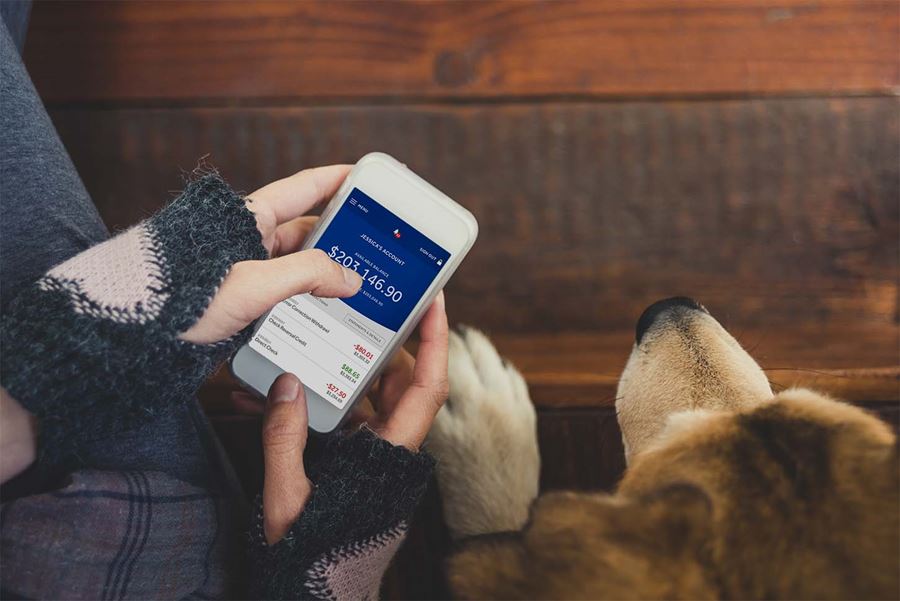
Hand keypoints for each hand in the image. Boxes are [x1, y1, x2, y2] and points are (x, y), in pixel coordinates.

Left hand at [182, 166, 362, 343]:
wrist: (131, 328)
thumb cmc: (178, 295)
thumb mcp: (251, 284)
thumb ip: (306, 275)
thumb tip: (349, 278)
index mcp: (251, 217)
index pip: (305, 188)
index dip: (337, 179)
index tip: (366, 176)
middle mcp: (248, 236)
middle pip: (307, 229)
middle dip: (341, 236)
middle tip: (376, 245)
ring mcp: (244, 265)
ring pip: (297, 263)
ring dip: (325, 273)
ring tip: (359, 284)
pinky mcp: (238, 294)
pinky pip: (283, 289)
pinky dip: (306, 296)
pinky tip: (325, 311)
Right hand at [260, 294, 447, 543]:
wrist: (315, 596)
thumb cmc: (312, 555)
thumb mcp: (289, 497)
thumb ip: (284, 439)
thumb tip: (286, 383)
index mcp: (391, 454)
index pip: (428, 388)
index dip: (436, 342)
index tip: (434, 301)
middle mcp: (391, 449)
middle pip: (397, 382)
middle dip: (376, 343)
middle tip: (355, 309)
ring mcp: (374, 454)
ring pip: (368, 397)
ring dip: (342, 370)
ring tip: (309, 340)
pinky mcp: (354, 462)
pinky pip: (344, 421)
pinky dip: (319, 405)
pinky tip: (277, 396)